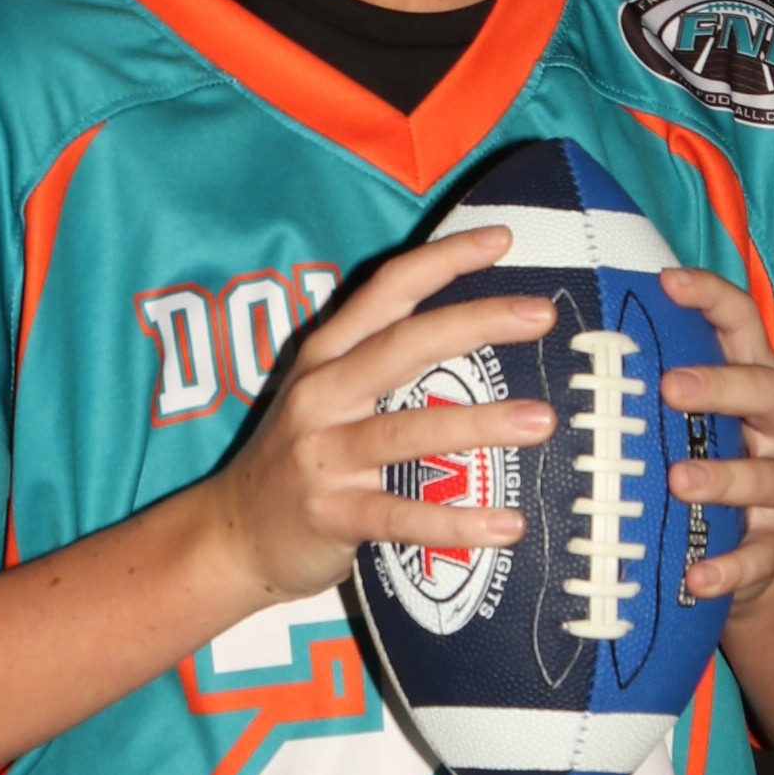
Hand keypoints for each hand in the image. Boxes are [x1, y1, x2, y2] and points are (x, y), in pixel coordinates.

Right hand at [206, 226, 557, 610]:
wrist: (231, 535)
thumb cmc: (300, 457)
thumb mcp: (326, 394)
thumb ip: (381, 362)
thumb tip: (475, 331)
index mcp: (326, 356)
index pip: (387, 291)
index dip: (443, 260)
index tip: (502, 239)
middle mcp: (322, 395)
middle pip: (403, 346)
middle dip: (475, 323)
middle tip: (542, 314)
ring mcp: (322, 455)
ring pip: (407, 431)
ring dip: (479, 424)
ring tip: (542, 421)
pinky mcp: (330, 514)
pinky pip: (401, 517)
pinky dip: (456, 523)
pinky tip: (509, 525)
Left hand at [658, 264, 773, 619]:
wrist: (748, 560)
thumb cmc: (697, 466)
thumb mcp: (680, 422)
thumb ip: (647, 385)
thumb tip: (561, 332)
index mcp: (752, 383)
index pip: (743, 324)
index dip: (711, 296)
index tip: (667, 280)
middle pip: (766, 390)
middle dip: (720, 385)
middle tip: (669, 387)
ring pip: (768, 475)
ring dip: (723, 475)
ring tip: (677, 480)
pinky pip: (763, 554)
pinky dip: (732, 565)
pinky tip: (696, 573)